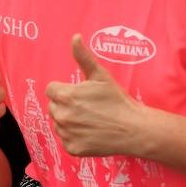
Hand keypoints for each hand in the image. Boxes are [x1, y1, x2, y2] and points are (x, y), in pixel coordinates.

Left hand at [45, 34, 147, 157]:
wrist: (133, 129)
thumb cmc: (117, 100)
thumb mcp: (100, 75)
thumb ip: (83, 56)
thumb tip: (75, 37)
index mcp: (65, 96)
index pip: (51, 90)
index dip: (64, 90)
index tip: (79, 94)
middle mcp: (62, 116)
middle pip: (54, 106)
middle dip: (65, 105)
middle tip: (86, 107)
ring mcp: (66, 134)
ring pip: (59, 123)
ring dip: (68, 121)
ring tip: (89, 119)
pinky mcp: (72, 149)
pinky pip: (66, 140)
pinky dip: (74, 137)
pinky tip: (90, 132)